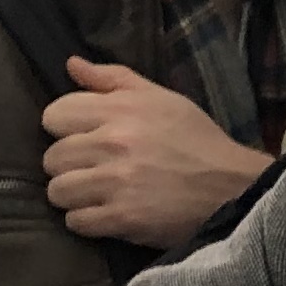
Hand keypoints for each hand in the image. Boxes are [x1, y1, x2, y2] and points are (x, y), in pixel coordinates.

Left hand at [41, 58, 272, 247]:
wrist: (233, 187)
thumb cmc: (196, 140)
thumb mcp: (161, 98)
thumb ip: (113, 79)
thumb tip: (70, 64)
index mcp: (121, 108)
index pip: (54, 115)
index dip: (66, 128)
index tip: (85, 137)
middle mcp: (114, 143)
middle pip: (52, 157)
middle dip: (70, 165)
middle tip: (94, 169)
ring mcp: (116, 182)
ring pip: (58, 191)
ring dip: (74, 196)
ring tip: (98, 194)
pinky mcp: (122, 218)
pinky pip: (75, 222)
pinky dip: (87, 221)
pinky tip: (107, 214)